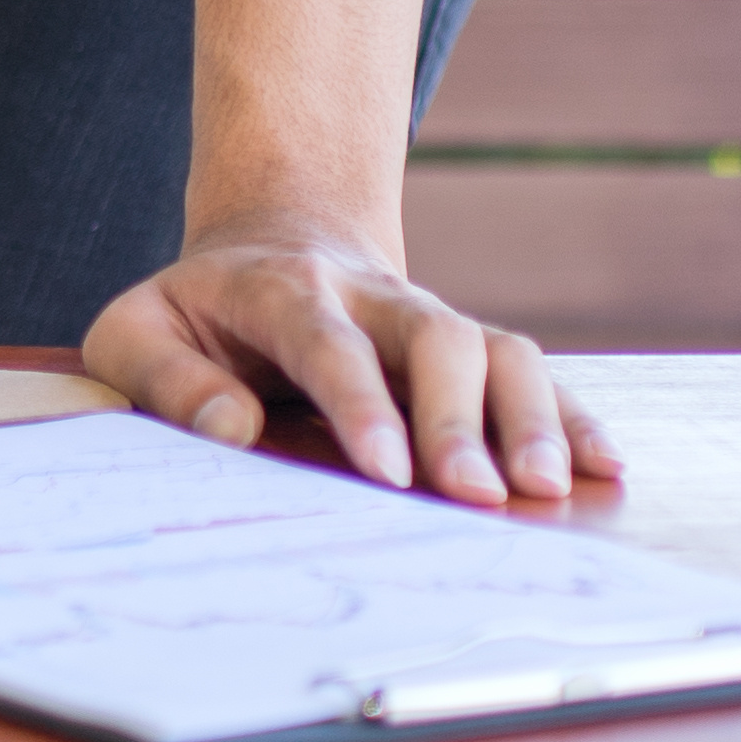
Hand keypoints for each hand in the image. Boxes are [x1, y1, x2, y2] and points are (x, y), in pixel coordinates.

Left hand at [82, 211, 620, 506]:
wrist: (275, 246)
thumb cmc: (197, 317)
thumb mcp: (135, 334)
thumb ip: (167, 380)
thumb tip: (230, 429)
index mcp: (282, 290)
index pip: (328, 340)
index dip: (362, 402)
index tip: (388, 471)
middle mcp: (371, 298)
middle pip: (434, 338)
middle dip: (460, 417)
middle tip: (476, 495)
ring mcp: (429, 319)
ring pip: (496, 348)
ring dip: (530, 419)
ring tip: (548, 490)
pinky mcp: (470, 349)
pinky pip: (533, 374)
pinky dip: (572, 416)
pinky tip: (605, 465)